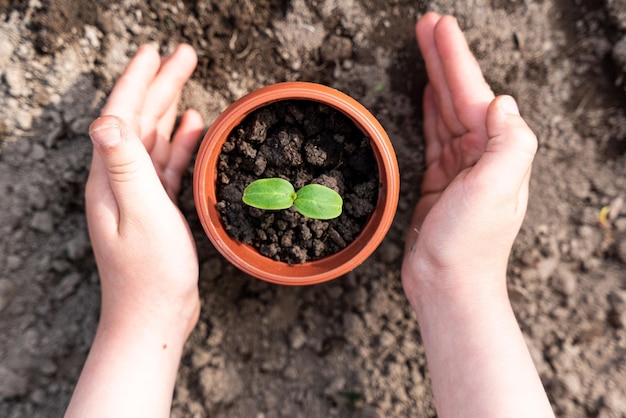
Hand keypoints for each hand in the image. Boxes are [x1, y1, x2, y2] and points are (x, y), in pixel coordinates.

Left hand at [66, 44, 203, 416]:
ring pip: (155, 138)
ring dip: (171, 107)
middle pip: (139, 119)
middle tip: (184, 54)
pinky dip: (181, 142)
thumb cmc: (149, 274)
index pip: (121, 114)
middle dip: (160, 84)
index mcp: (110, 178)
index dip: (138, 80)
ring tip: (189, 80)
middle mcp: (119, 180)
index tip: (156, 52)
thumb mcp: (141, 215)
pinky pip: (168, 164)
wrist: (153, 317)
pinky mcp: (156, 208)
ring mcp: (138, 194)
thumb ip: (127, 166)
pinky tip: (196, 127)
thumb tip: (108, 117)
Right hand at [402, 13, 537, 301]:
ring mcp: (460, 168)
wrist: (447, 285)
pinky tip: (428, 93)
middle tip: (426, 25)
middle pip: (460, 95)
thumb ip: (508, 141)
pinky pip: (435, 135)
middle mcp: (482, 155)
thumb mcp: (497, 188)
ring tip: (423, 48)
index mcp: (498, 152)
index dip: (456, 58)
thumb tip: (501, 103)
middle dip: (443, 58)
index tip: (438, 27)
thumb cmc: (469, 244)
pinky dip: (431, 111)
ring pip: (446, 111)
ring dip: (435, 78)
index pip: (475, 93)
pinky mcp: (439, 181)